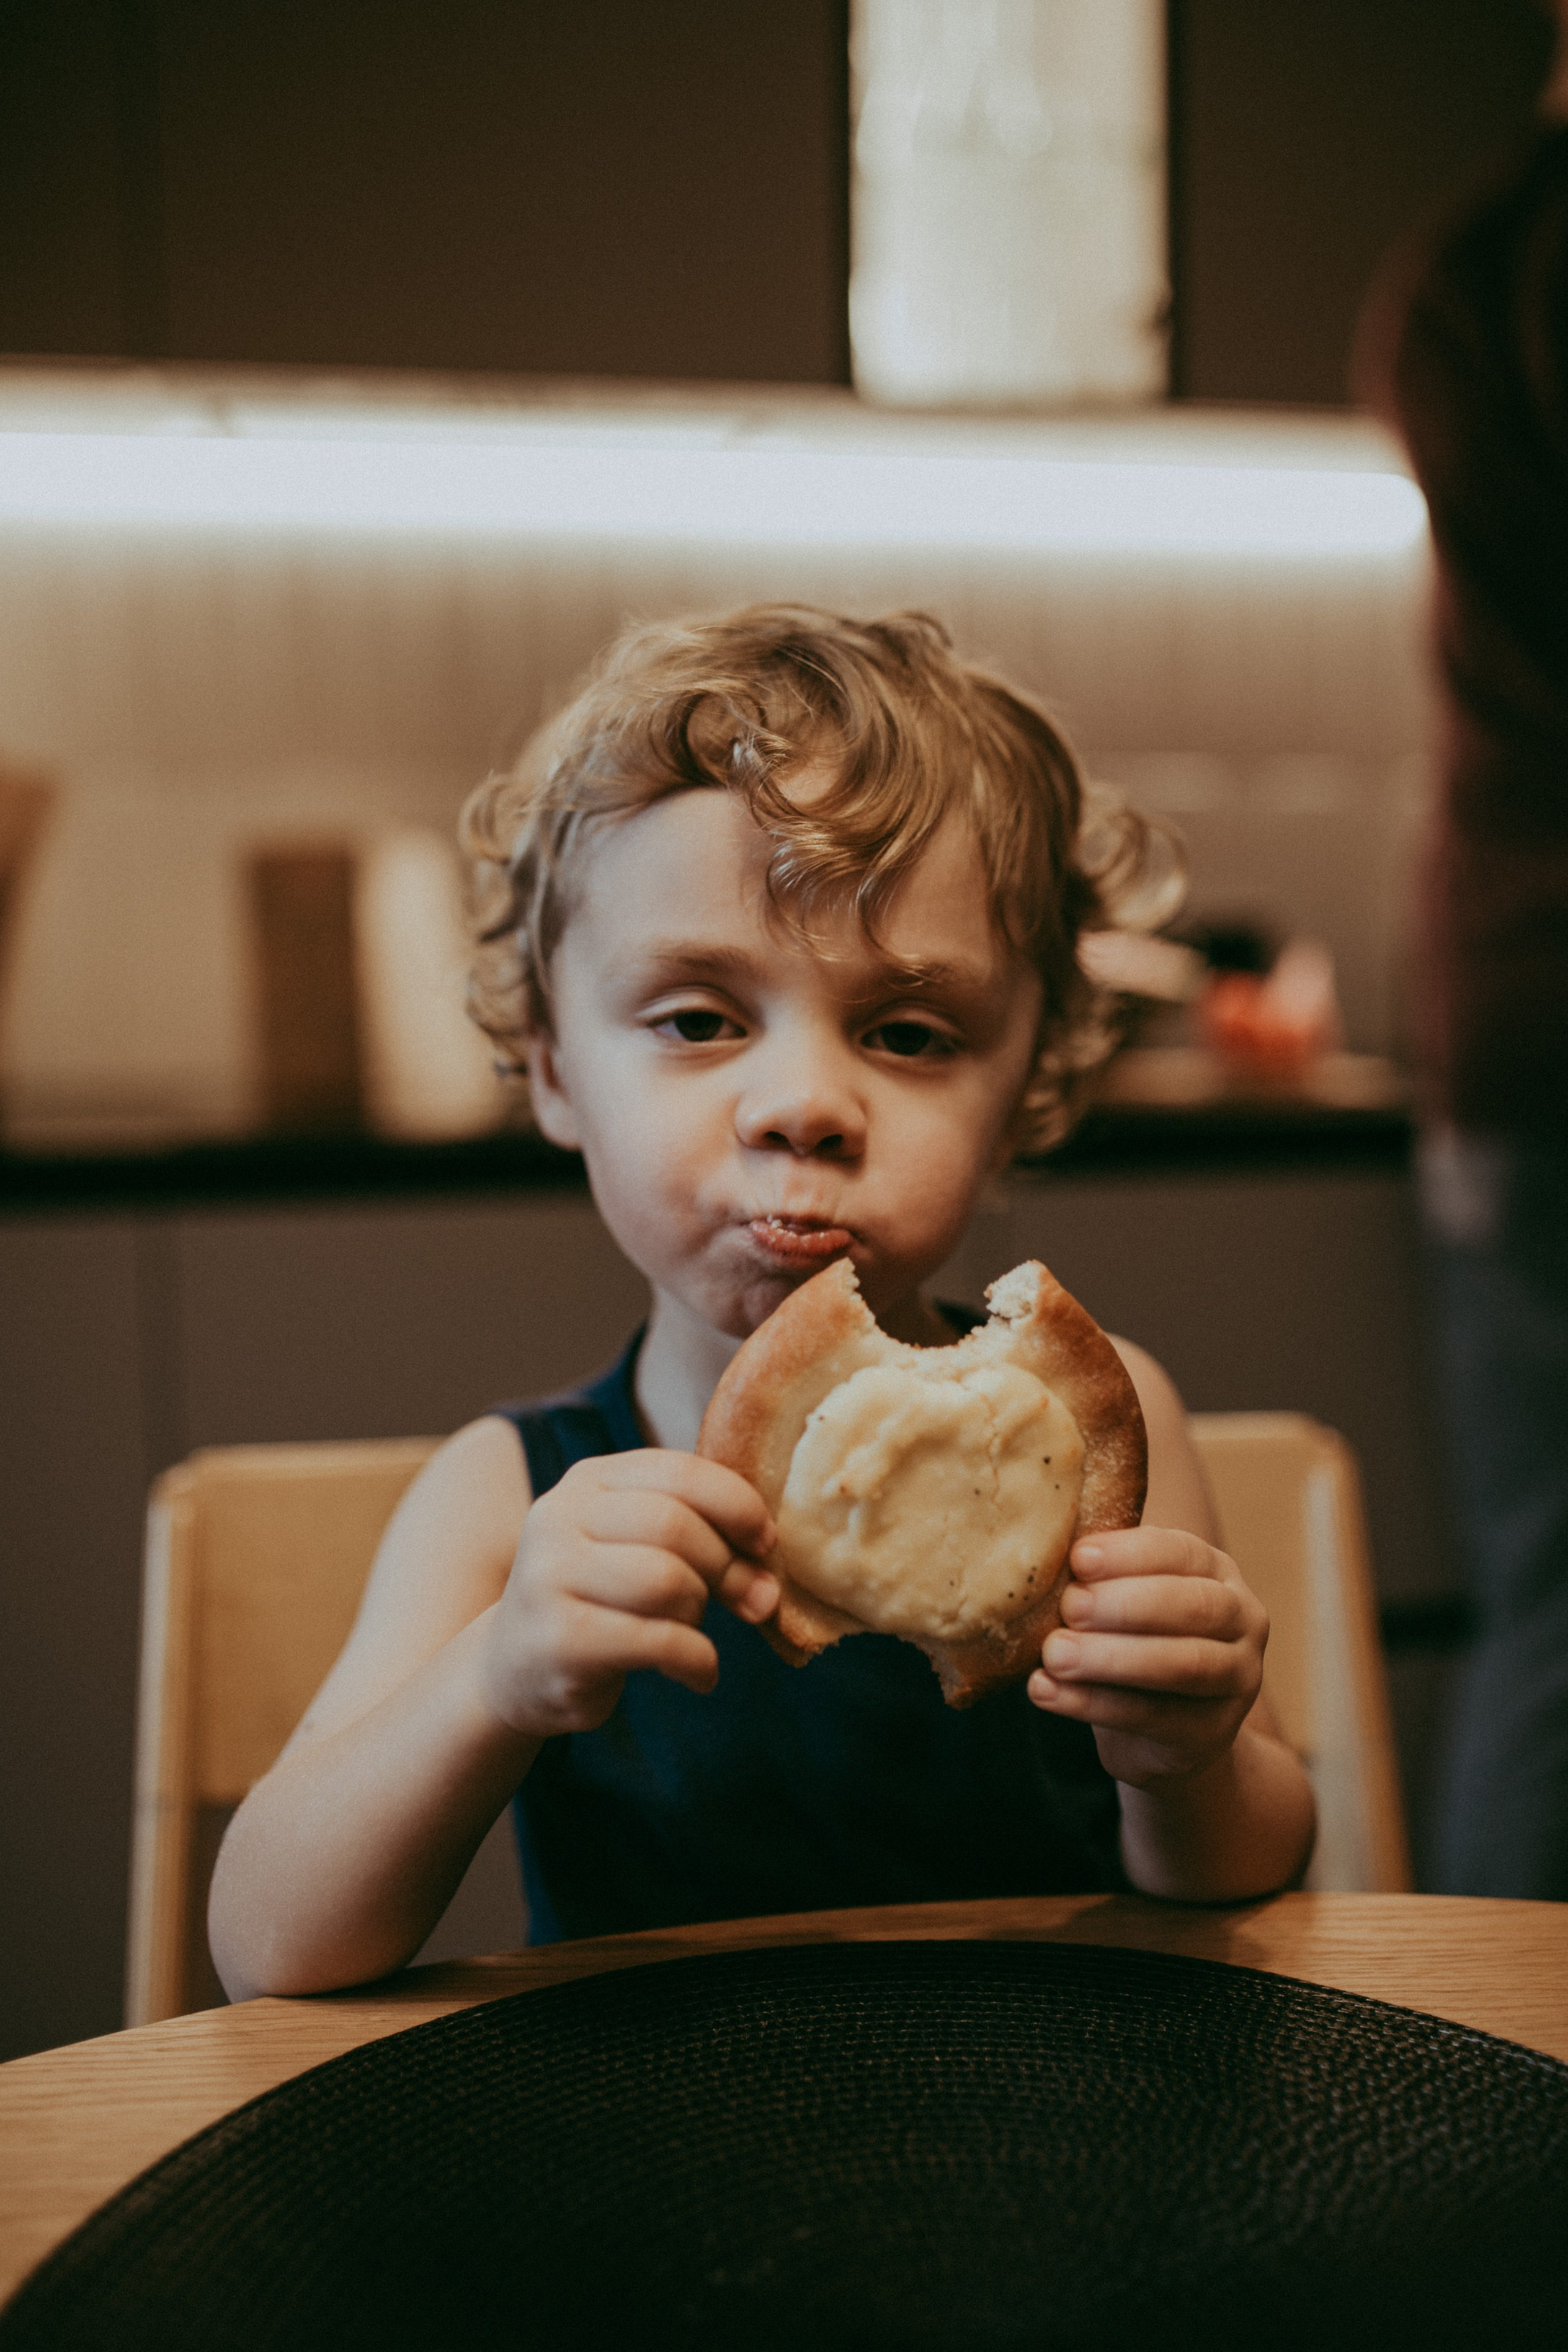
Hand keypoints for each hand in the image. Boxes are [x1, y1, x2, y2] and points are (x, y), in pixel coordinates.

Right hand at [480, 1451, 777, 1738]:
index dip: (737, 1504)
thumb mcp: (634, 1545)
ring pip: (666, 1580)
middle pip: (675, 1525)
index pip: (679, 1471)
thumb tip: (768, 1570)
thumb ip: (695, 1534)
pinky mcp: (558, 1640)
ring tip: (696, 1632)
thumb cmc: (598, 1598)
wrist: (514, 1665)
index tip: (765, 1541)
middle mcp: (558, 1517)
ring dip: (702, 1612)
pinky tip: (699, 1674)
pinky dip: (697, 1660)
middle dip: (728, 1565)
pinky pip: (657, 1641)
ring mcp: (550, 1577)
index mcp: (588, 1480)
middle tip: (754, 1601)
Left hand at [1027, 1526, 1267, 1788]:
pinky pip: (1153, 1716)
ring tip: (1053, 1655)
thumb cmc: (1134, 1643)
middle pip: (1192, 1606)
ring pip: (1181, 1664)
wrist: (1165, 1733)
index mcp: (1216, 1571)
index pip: (1180, 1551)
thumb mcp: (1126, 1603)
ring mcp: (1238, 1678)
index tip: (1078, 1558)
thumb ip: (1101, 1580)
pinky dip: (1093, 1703)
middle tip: (1069, 1607)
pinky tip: (1047, 1692)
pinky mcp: (1214, 1731)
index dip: (1129, 1554)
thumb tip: (1039, 1558)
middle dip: (1125, 1604)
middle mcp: (1242, 1619)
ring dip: (1110, 1657)